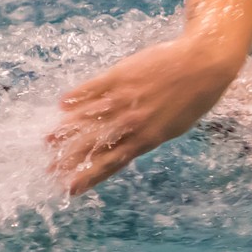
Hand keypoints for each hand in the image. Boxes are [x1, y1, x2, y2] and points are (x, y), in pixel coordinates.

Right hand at [49, 37, 243, 194]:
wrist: (204, 63)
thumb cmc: (194, 97)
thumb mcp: (174, 126)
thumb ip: (147, 137)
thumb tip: (125, 147)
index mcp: (147, 138)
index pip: (112, 162)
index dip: (89, 176)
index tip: (69, 188)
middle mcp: (133, 121)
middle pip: (94, 144)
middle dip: (70, 158)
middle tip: (49, 168)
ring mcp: (125, 97)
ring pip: (89, 117)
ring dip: (66, 129)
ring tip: (47, 139)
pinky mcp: (121, 74)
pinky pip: (94, 88)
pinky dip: (77, 96)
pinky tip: (62, 103)